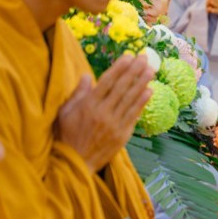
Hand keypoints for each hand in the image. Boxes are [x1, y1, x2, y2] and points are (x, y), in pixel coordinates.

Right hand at [57, 55, 153, 171]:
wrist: (76, 162)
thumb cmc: (68, 134)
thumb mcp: (65, 112)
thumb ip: (77, 93)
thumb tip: (86, 75)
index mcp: (88, 105)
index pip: (107, 82)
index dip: (119, 68)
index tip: (129, 56)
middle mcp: (103, 112)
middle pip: (122, 87)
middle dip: (134, 71)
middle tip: (145, 58)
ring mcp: (114, 123)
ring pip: (131, 99)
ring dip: (142, 83)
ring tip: (151, 70)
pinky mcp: (123, 134)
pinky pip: (134, 114)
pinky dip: (142, 102)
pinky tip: (150, 91)